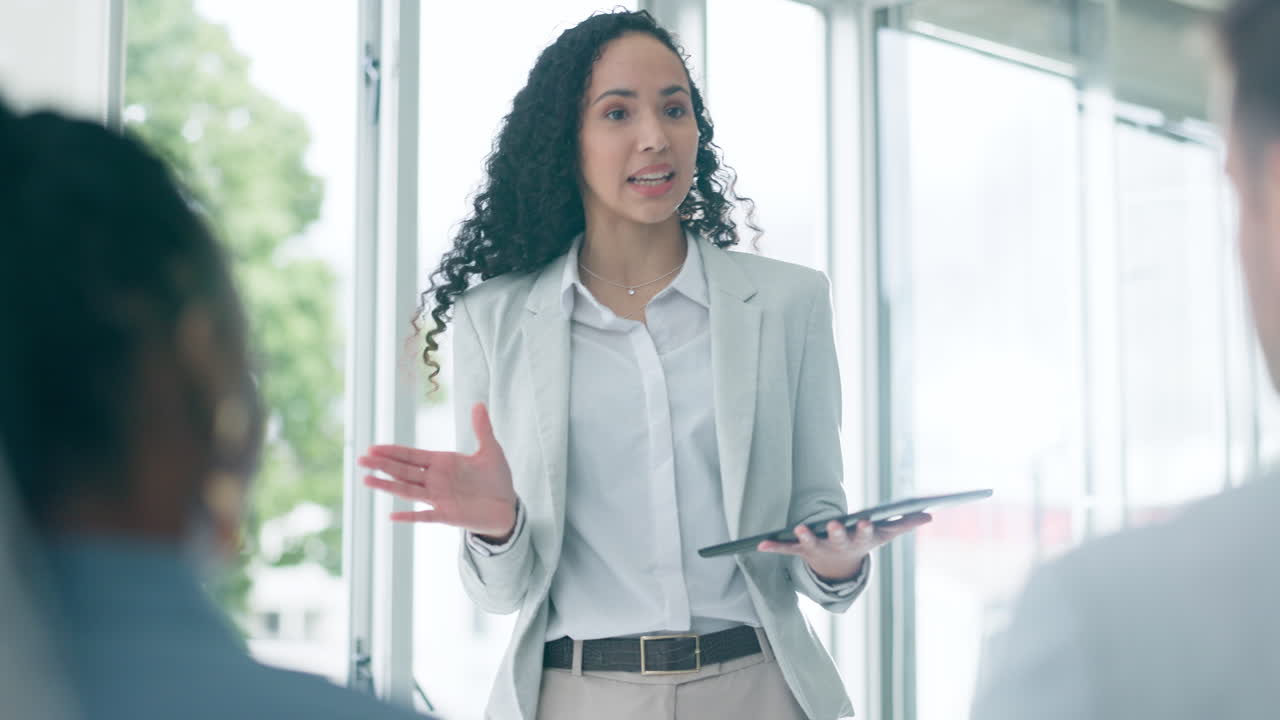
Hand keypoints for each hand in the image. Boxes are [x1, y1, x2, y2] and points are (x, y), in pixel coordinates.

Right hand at [358, 403, 517, 540]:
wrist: (506, 508)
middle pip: (404, 471)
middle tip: (361, 459)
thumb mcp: (491, 451)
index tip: (373, 447)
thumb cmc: (496, 479)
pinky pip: (425, 517)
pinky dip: (409, 517)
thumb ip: (482, 428)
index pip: (412, 455)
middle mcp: (435, 480)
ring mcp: (439, 498)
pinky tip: (391, 516)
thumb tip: (478, 403)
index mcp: (442, 462)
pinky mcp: (447, 516)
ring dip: (388, 486)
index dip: (393, 451)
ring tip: (367, 480)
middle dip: (383, 464)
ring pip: (407, 491)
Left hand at [757, 513, 932, 581]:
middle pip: (838, 538)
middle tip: (834, 524)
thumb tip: (929, 515)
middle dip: (836, 532)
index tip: (867, 520)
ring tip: (799, 528)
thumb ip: (904, 524)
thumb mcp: (884, 534)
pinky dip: (774, 546)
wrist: (838, 569)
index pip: (864, 533)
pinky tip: (760, 543)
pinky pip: (786, 549)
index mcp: (857, 539)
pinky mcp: (801, 550)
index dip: (865, 528)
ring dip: (805, 537)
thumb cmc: (862, 542)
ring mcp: (818, 548)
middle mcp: (837, 544)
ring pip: (811, 543)